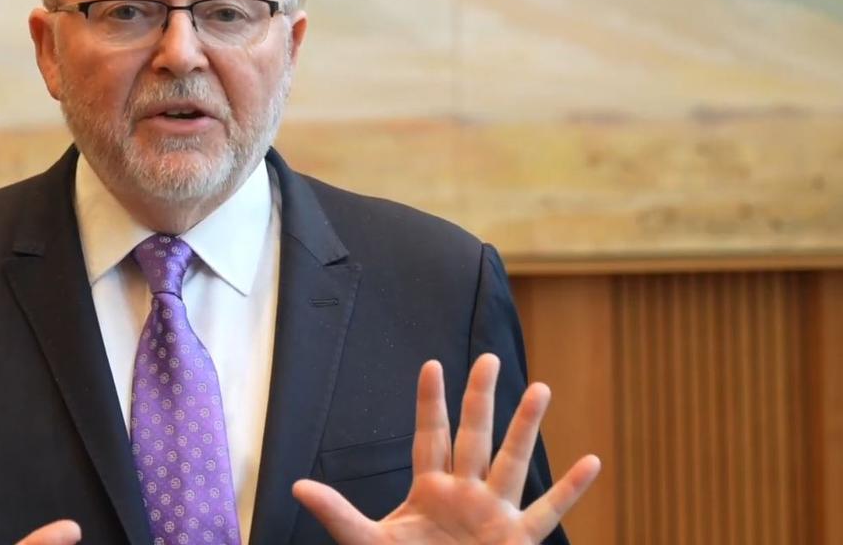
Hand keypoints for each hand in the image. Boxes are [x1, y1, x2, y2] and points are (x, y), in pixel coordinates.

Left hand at [293, 354, 599, 543]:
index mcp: (428, 491)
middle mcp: (464, 494)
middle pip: (474, 437)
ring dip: (526, 427)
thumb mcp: (365, 541)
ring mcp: (493, 515)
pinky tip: (591, 462)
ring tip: (540, 388)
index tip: (432, 365)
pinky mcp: (515, 541)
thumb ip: (336, 513)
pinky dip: (569, 490)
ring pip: (513, 463)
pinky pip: (546, 513)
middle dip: (481, 399)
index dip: (430, 403)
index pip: (430, 436)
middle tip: (489, 359)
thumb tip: (295, 486)